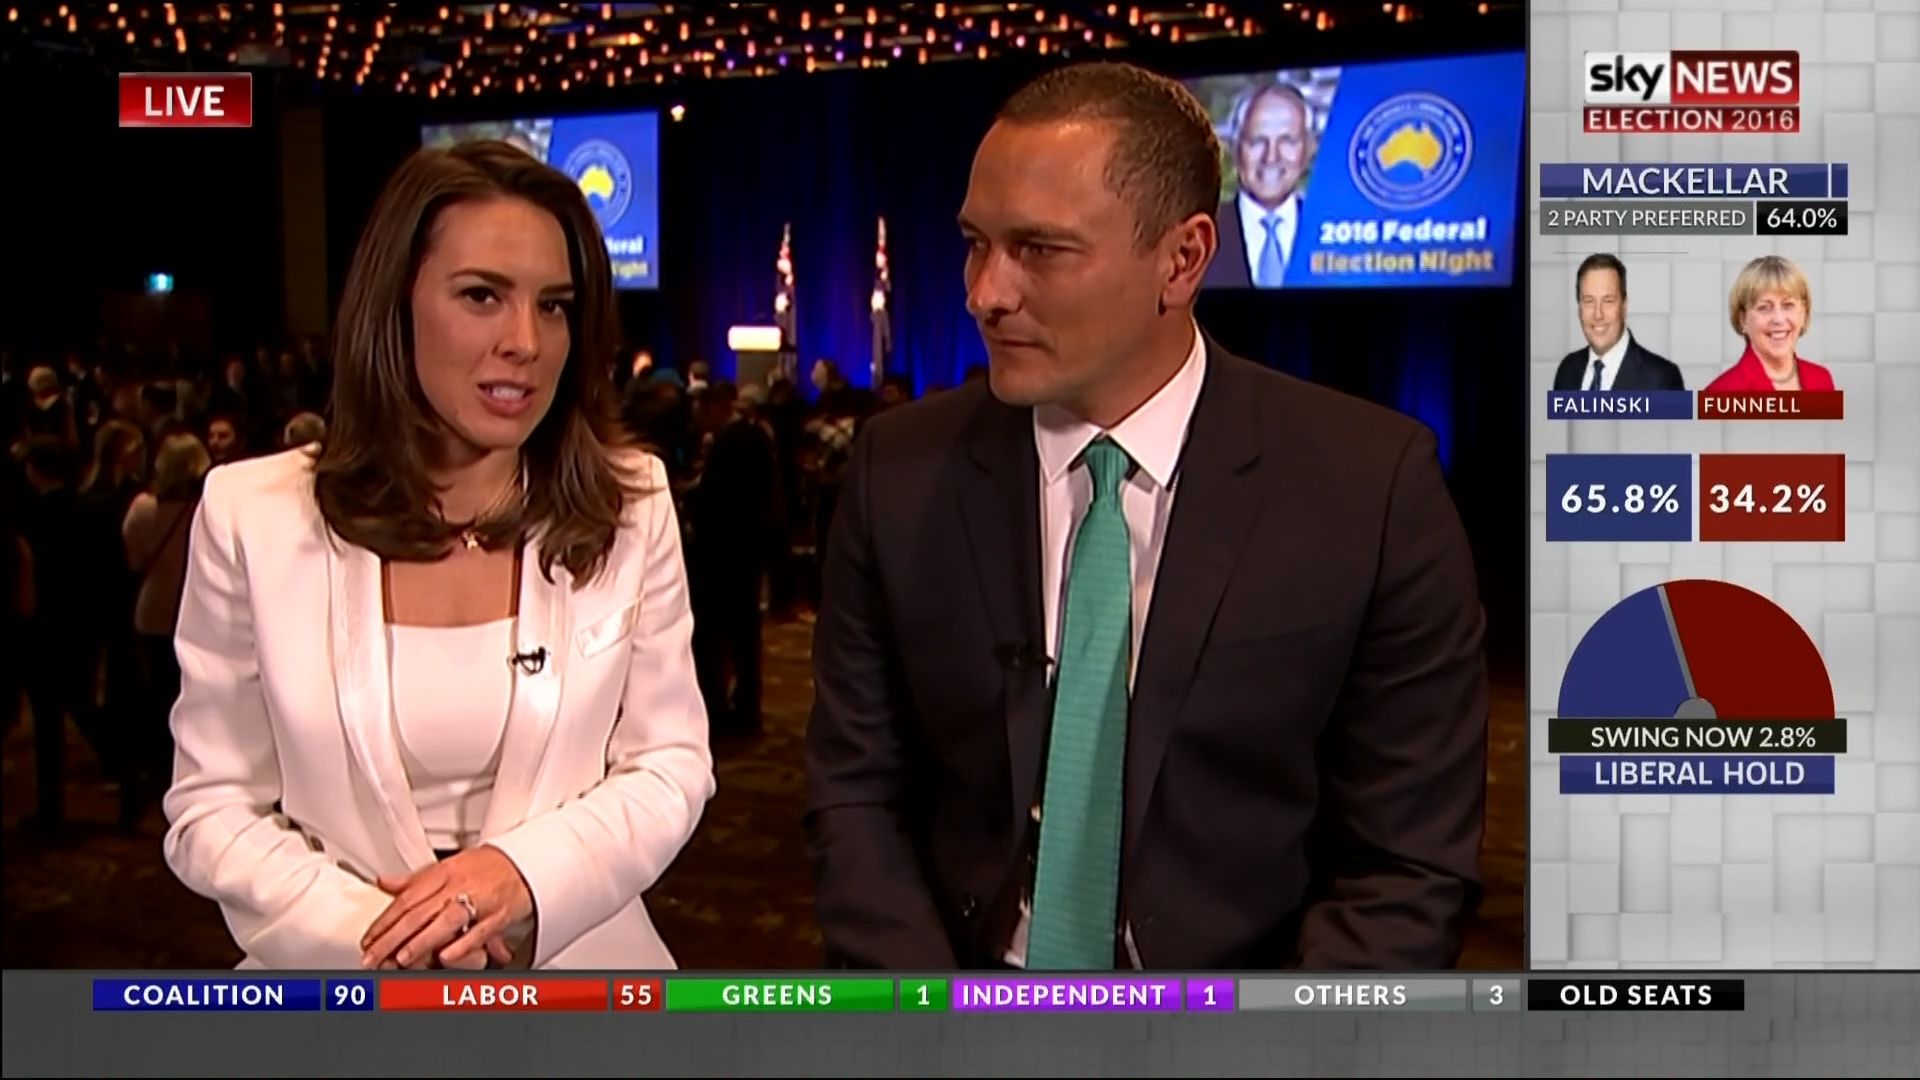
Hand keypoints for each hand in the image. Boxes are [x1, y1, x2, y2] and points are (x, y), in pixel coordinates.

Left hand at [360, 846, 533, 969]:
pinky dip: (462, 945)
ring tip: (402, 958)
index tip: (368, 940)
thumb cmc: (486, 867)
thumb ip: (414, 880)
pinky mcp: (499, 915)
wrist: (526, 863)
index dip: (384, 921)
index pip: (406, 899)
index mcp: (442, 873)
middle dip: (392, 938)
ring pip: (445, 922)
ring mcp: (480, 900)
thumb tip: (383, 882)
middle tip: (374, 956)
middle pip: (419, 913)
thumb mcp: (447, 866)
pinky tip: (446, 957)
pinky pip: (478, 932)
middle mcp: (458, 885)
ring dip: (422, 941)